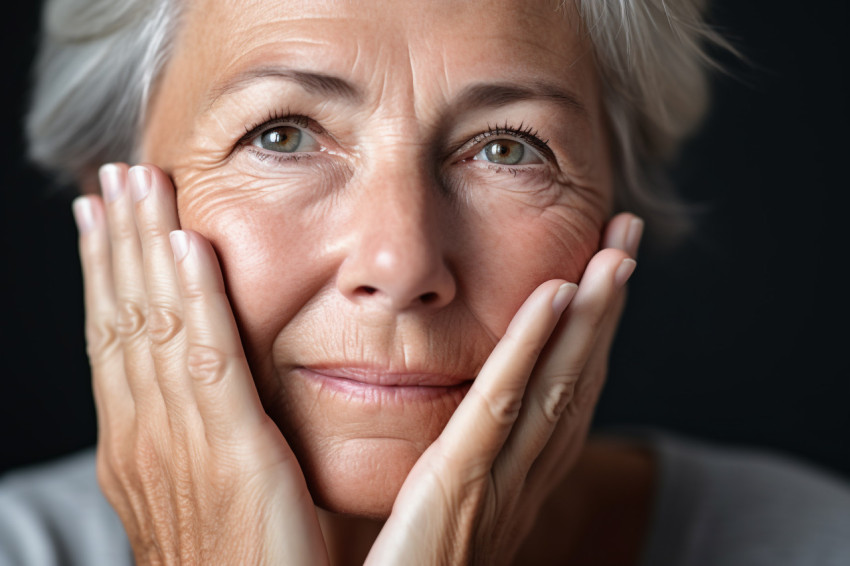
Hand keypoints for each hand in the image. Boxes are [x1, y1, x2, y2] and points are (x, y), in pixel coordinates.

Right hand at [73, 164, 327, 564]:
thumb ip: (201, 445)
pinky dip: (192, 299)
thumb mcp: (203, 500)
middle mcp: (146, 438)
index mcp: (140, 449)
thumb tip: (206, 404)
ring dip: (141, 249)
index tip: (103, 219)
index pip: (115, 343)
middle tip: (110, 179)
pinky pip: (207, 358)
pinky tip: (188, 246)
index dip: (106, 276)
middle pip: (122, 320)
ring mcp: (179, 445)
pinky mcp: (232, 453)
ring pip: (151, 324)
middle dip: (114, 245)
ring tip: (134, 186)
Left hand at [366, 213, 640, 564]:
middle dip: (609, 309)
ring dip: (592, 318)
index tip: (603, 272)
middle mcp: (519, 484)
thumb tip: (445, 419)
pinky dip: (532, 352)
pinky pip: (499, 411)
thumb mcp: (433, 515)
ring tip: (616, 254)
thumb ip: (446, 466)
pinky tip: (552, 297)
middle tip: (629, 238)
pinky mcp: (456, 491)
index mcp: (510, 484)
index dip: (592, 333)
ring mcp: (496, 488)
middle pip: (578, 381)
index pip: (563, 395)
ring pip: (558, 388)